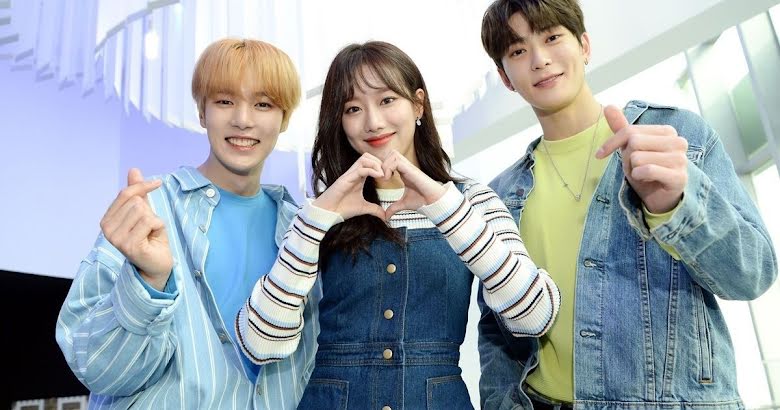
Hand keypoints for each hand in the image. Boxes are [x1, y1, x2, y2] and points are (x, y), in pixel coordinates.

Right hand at [100, 168, 172, 289]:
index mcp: (107, 220)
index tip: (157, 183)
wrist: (157, 264)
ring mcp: (116, 239)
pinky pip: (150, 221)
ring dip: (154, 221)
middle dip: (150, 212)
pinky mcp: (129, 245)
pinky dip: (158, 227)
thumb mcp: (145, 212)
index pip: (125, 193)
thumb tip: (133, 170)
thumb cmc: (150, 238)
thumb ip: (138, 193)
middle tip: (149, 229)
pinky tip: (153, 239)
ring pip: (143, 210)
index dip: (143, 186)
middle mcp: (107, 230)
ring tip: (150, 234)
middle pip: (136, 202)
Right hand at [312, 153, 386, 219]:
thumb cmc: (342, 208)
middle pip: (368, 156)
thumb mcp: (363, 208)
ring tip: (383, 176)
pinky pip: (360, 169)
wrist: (328, 213)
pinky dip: (372, 170)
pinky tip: (379, 177)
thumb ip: (374, 210)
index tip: (389, 177)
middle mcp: (354, 173)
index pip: (370, 162)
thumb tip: (385, 216)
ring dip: (376, 164)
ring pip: (364, 158)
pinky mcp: (345, 179)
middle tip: (387, 175)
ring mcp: (349, 175)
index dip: (381, 166)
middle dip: (380, 162)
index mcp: (358, 177)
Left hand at [382, 150, 446, 218]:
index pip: (390, 160)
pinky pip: (396, 161)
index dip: (383, 167)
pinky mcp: (411, 170)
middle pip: (391, 153)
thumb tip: (386, 217)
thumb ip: (393, 208)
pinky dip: (389, 168)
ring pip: (393, 154)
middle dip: (383, 163)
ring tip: (385, 179)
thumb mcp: (403, 204)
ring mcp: (409, 167)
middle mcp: (406, 167)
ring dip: (385, 165)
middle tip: (381, 178)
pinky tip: (388, 179)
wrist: (434, 202)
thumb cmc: (422, 200)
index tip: (381, 180)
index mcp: (404, 172)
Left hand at [596, 105, 687, 212]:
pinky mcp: (679, 176)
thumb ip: (622, 128)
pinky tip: (648, 181)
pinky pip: (647, 170)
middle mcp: (677, 142)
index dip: (611, 144)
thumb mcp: (630, 148)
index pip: (629, 131)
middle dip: (627, 159)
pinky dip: (640, 178)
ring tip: (644, 175)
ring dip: (634, 170)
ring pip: (638, 158)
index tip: (600, 154)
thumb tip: (609, 106)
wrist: (659, 197)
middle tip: (636, 168)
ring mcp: (681, 159)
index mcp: (667, 131)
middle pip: (634, 143)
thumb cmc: (645, 170)